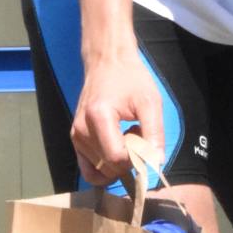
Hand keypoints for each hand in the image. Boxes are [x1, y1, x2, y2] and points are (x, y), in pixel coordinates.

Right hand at [71, 52, 165, 184]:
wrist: (107, 63)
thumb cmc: (130, 79)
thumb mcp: (150, 102)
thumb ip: (154, 133)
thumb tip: (156, 162)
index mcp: (99, 118)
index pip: (117, 158)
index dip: (136, 159)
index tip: (145, 141)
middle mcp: (82, 130)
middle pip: (108, 167)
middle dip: (129, 160)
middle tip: (136, 134)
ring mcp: (76, 137)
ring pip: (101, 170)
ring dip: (119, 161)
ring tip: (126, 136)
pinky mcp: (75, 140)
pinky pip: (88, 169)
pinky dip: (106, 167)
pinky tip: (116, 148)